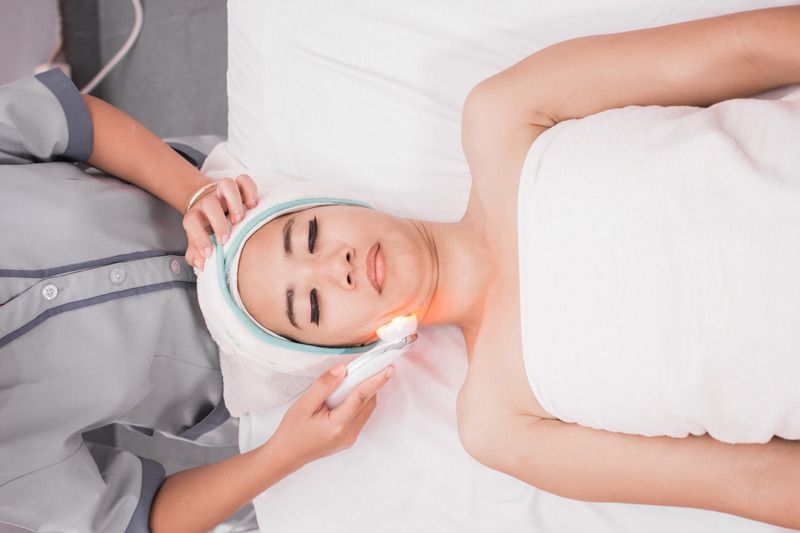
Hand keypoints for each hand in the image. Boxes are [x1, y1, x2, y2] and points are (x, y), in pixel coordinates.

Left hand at [182, 174, 257, 269]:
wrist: (210, 204)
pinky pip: (244, 180)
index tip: (210, 253)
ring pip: (226, 185)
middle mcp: (209, 201)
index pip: (191, 222)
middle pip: (209, 204)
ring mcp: (223, 192)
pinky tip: (253, 205)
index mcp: (196, 215)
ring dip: (234, 201)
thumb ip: (196, 253)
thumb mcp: (198, 241)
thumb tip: (202, 264)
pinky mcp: (238, 186)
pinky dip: (250, 190)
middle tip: (226, 238)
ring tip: (240, 218)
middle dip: (218, 222)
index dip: (199, 238)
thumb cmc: (207, 228)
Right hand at [269, 364, 394, 467]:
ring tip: (354, 379)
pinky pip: (360, 416)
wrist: (286, 455)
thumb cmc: (292, 431)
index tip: (389, 368)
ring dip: (365, 393)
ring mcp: (350, 438)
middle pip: (368, 403)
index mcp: (338, 425)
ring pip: (366, 409)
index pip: (362, 397)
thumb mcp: (303, 405)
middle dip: (371, 384)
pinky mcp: (349, 438)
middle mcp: (349, 433)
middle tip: (370, 366)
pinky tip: (347, 394)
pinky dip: (358, 402)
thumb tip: (343, 369)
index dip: (376, 381)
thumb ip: (324, 385)